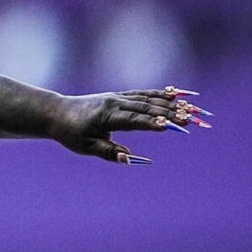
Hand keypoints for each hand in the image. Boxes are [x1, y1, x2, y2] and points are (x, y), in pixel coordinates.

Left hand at [47, 87, 211, 164]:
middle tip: (194, 120)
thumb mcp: (85, 147)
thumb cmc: (71, 133)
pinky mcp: (120, 96)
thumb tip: (128, 158)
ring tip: (194, 107)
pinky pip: (144, 94)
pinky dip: (161, 94)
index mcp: (106, 116)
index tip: (172, 126)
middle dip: (172, 114)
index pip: (134, 120)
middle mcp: (114, 103)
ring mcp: (118, 97)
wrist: (57, 112)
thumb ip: (108, 152)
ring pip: (149, 99)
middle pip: (147, 108)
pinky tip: (178, 94)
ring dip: (172, 103)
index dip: (153, 123)